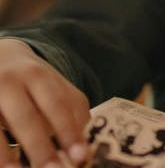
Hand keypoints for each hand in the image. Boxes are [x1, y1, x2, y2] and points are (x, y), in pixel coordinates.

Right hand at [0, 39, 89, 167]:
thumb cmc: (32, 80)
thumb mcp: (53, 86)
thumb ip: (70, 111)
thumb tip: (85, 149)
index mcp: (39, 76)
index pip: (58, 105)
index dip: (69, 132)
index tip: (81, 156)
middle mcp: (11, 82)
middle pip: (27, 117)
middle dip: (40, 147)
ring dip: (5, 154)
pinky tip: (2, 166)